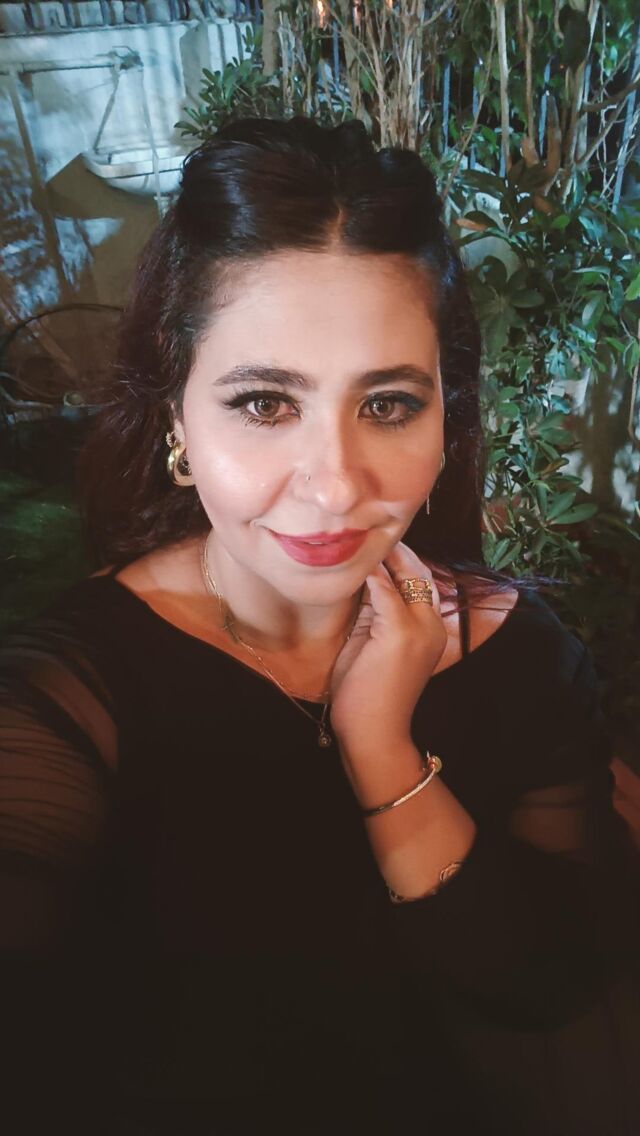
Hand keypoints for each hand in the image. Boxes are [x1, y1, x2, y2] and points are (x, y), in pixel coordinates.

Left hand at [329, 541, 447, 756]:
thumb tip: (360, 578)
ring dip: (382, 556)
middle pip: (419, 572)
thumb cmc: (368, 694)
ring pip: (406, 576)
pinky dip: (371, 574)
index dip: (399, 560)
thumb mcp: (373, 644)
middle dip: (395, 550)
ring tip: (358, 538)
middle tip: (365, 532)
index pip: (420, 581)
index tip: (374, 542)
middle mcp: (433, 625)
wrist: (374, 734)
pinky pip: (385, 591)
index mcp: (431, 628)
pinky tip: (355, 563)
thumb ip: (373, 612)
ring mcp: (420, 629)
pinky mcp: (401, 634)